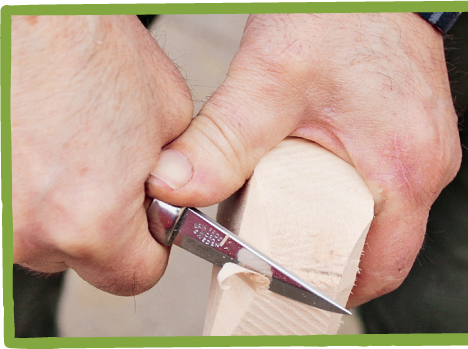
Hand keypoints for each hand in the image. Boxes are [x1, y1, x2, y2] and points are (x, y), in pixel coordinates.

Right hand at [12, 15, 192, 294]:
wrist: (23, 15)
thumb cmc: (88, 45)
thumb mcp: (168, 113)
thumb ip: (181, 176)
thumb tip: (174, 200)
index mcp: (92, 220)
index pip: (134, 277)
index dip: (147, 246)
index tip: (147, 220)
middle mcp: (26, 233)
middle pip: (82, 259)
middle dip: (100, 222)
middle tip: (101, 165)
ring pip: (40, 238)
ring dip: (56, 205)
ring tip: (61, 145)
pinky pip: (10, 211)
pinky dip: (23, 187)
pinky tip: (32, 142)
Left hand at [147, 13, 460, 306]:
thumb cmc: (336, 20)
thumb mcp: (270, 82)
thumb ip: (221, 139)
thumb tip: (172, 187)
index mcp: (403, 167)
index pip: (385, 265)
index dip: (339, 290)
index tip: (297, 292)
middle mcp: (427, 163)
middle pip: (383, 245)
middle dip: (332, 261)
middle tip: (284, 259)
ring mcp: (426, 148)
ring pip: (385, 216)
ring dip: (341, 229)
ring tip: (294, 225)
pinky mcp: (414, 132)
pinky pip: (389, 186)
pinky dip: (353, 199)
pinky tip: (317, 187)